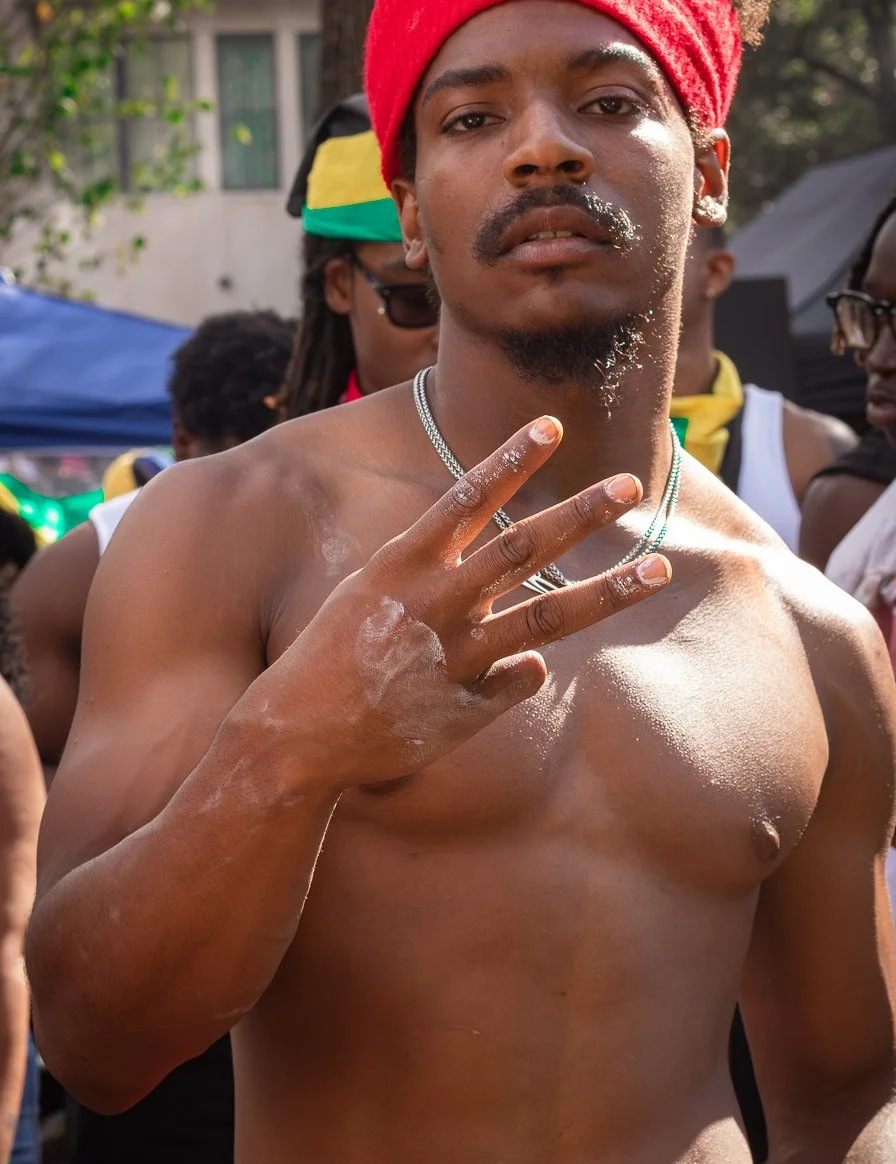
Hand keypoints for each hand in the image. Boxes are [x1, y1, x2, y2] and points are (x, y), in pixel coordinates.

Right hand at [251, 415, 671, 792]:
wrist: (296, 736)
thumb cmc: (327, 657)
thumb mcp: (366, 593)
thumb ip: (428, 575)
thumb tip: (463, 538)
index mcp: (402, 564)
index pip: (466, 497)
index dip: (510, 459)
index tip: (551, 426)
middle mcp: (436, 602)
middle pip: (524, 548)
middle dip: (580, 513)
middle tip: (629, 484)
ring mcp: (457, 655)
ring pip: (548, 618)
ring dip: (608, 591)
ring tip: (658, 570)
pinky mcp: (468, 705)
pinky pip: (518, 682)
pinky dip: (524, 672)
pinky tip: (524, 670)